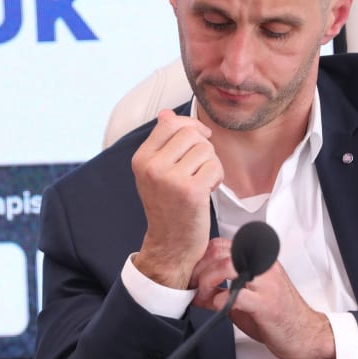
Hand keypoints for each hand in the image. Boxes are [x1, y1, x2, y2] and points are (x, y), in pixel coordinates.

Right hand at [131, 110, 223, 288]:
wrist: (170, 245)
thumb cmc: (168, 207)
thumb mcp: (156, 172)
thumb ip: (162, 143)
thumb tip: (167, 113)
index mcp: (141, 159)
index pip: (169, 123)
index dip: (190, 126)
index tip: (199, 138)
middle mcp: (152, 167)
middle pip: (191, 133)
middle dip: (203, 147)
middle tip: (199, 168)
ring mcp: (170, 179)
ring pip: (205, 149)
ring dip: (211, 164)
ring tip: (202, 181)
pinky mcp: (191, 191)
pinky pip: (215, 166)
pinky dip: (217, 178)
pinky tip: (207, 191)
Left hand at [190, 237, 336, 358]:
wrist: (307, 335)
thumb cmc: (280, 315)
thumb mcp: (248, 297)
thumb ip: (223, 290)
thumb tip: (197, 291)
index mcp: (260, 259)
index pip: (221, 245)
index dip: (202, 259)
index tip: (194, 275)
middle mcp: (263, 266)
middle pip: (220, 252)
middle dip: (200, 270)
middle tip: (195, 287)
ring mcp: (266, 283)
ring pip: (226, 267)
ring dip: (207, 281)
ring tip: (204, 295)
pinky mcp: (266, 304)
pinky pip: (235, 295)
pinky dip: (219, 300)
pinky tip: (218, 306)